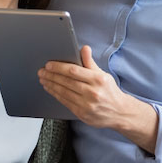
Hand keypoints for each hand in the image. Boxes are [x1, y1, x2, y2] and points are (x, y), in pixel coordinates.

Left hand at [39, 46, 158, 150]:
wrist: (120, 113)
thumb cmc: (110, 92)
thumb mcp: (103, 75)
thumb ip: (90, 62)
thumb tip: (84, 48)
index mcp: (98, 80)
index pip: (74, 71)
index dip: (59, 67)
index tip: (49, 65)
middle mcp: (93, 92)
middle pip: (66, 82)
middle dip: (51, 76)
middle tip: (42, 71)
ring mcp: (87, 105)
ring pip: (64, 92)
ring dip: (51, 85)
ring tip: (43, 79)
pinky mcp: (82, 114)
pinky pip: (65, 102)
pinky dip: (56, 94)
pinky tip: (50, 89)